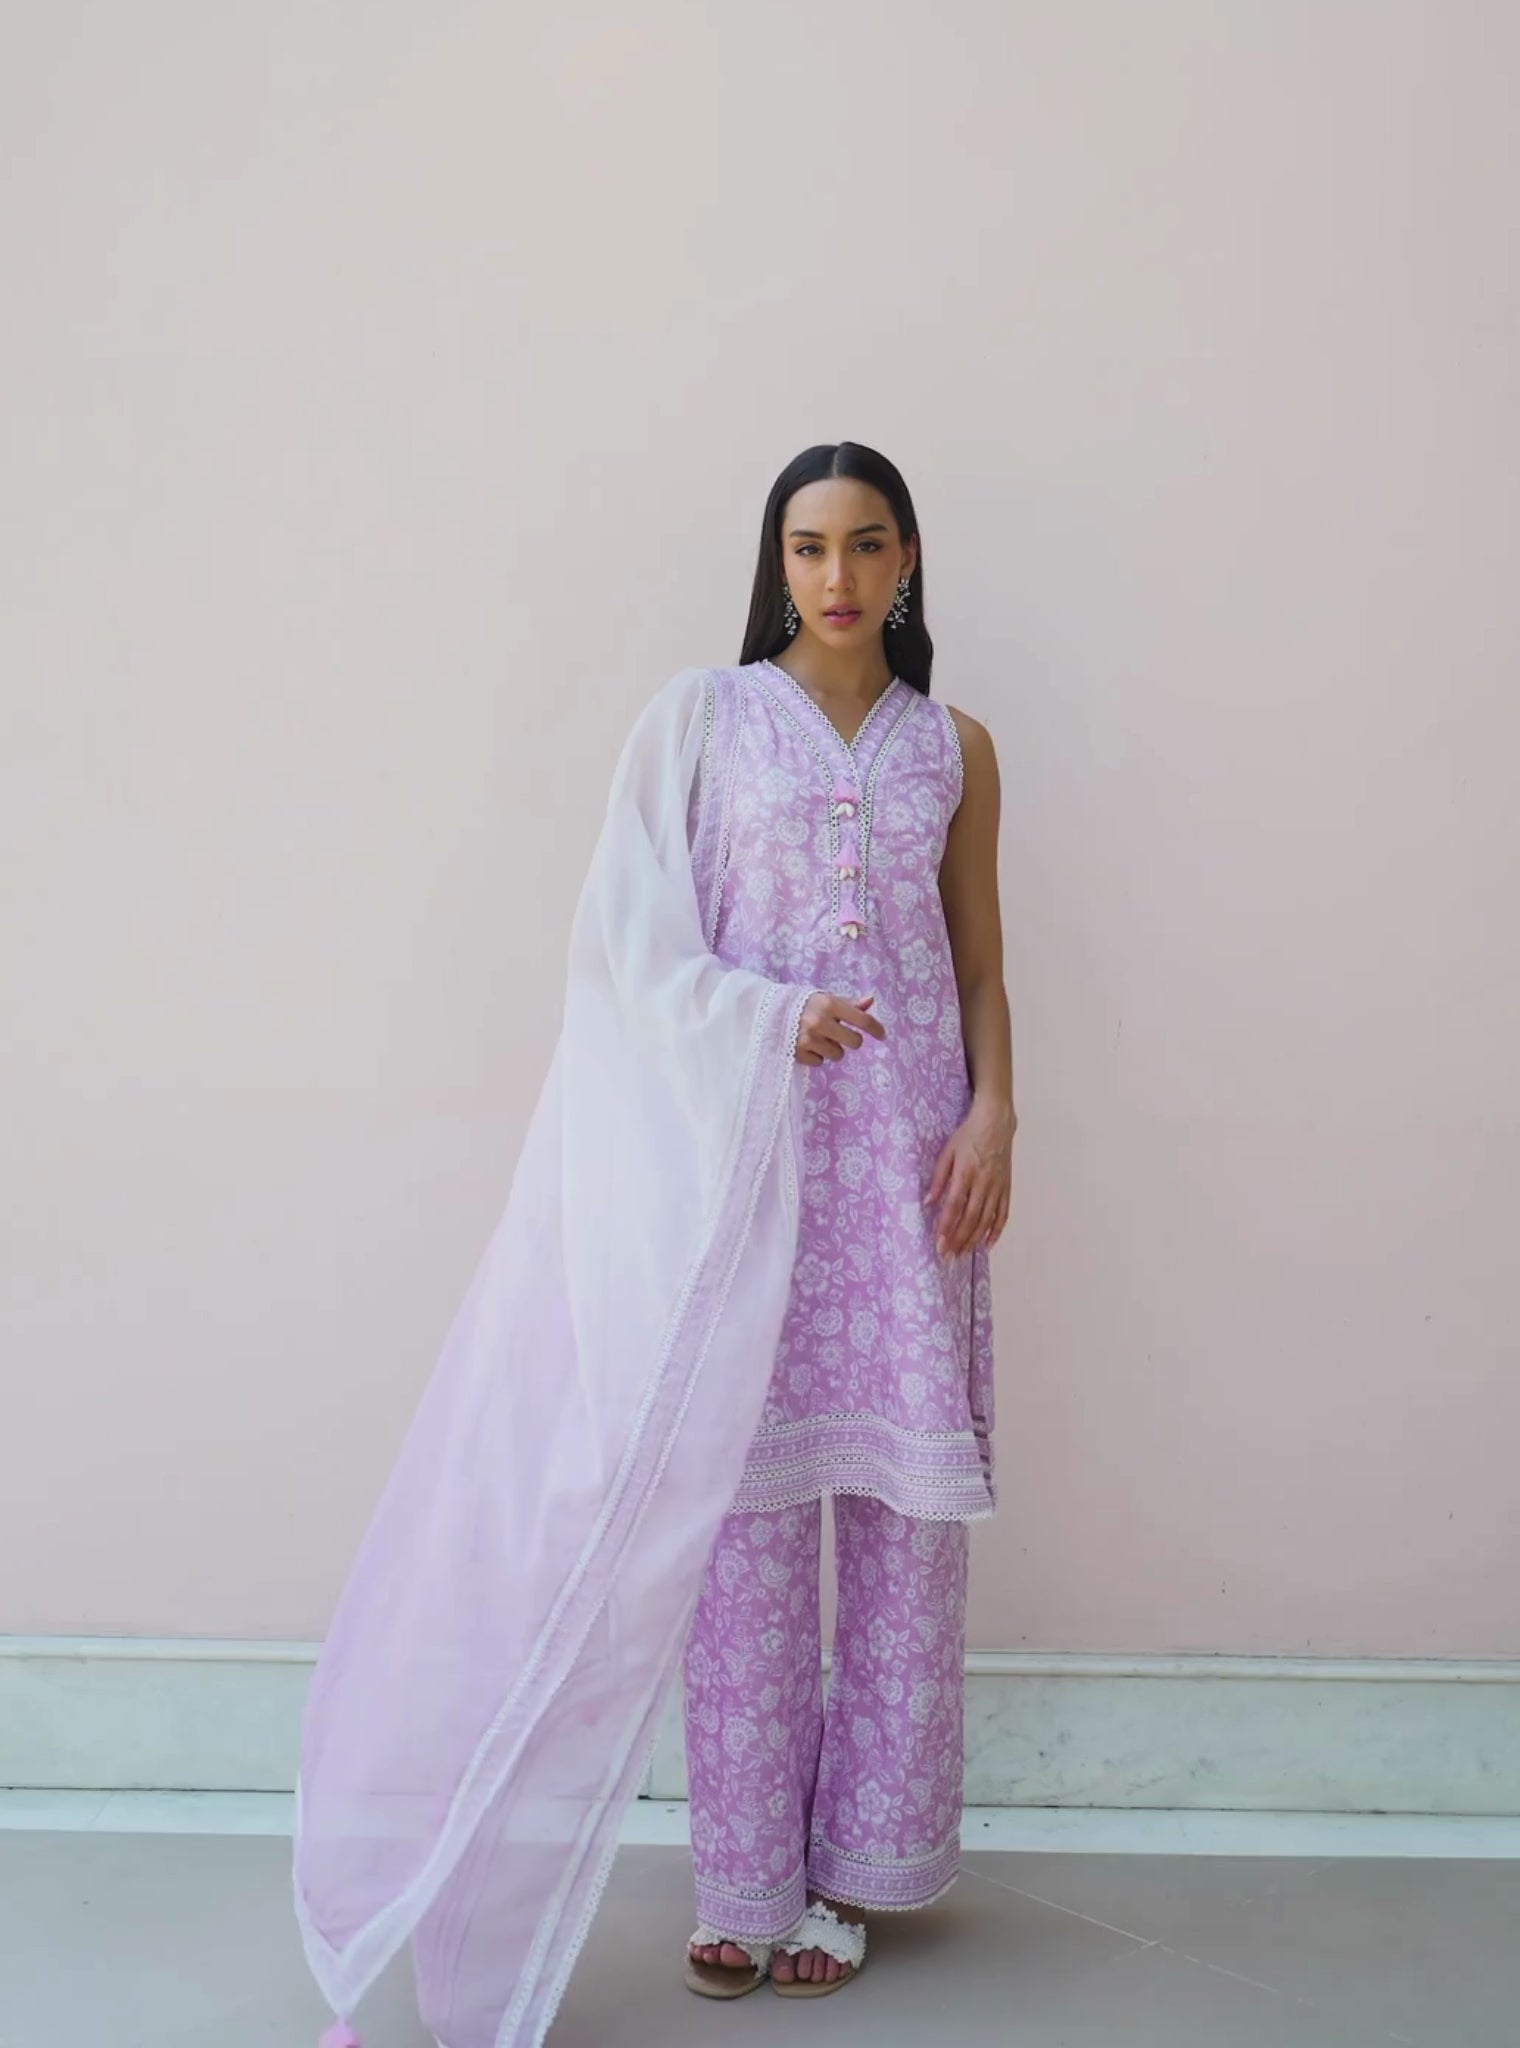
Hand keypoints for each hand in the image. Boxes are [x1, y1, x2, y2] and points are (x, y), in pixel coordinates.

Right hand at [794, 991, 886, 1065]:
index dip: (876, 1029)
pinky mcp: (798, 1053)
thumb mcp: (823, 998)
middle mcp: (820, 1021)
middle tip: (839, 1034)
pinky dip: (816, 1055)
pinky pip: (820, 1062)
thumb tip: (870, 1001)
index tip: (883, 1035)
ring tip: (818, 1038)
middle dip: (851, 1040)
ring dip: (832, 1048)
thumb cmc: (801, 1004)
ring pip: (838, 1054)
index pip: (862, 1020)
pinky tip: (805, 1045)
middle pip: (855, 1042)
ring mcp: (808, 1039)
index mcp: (828, 1004)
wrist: (765, 1012)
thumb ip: (847, 1003)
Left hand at [923, 1097, 1014, 1255]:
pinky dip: (996, 1231)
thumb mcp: (947, 1151)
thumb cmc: (968, 1136)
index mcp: (966, 1172)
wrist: (996, 1122)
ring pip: (987, 1219)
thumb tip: (928, 1202)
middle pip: (971, 1217)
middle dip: (958, 1239)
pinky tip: (988, 1245)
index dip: (947, 1225)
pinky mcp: (1007, 1187)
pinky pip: (1003, 1213)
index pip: (955, 1204)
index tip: (939, 1243)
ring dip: (974, 1240)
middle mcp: (984, 1182)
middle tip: (948, 1257)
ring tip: (963, 1254)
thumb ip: (938, 1177)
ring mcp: (998, 1186)